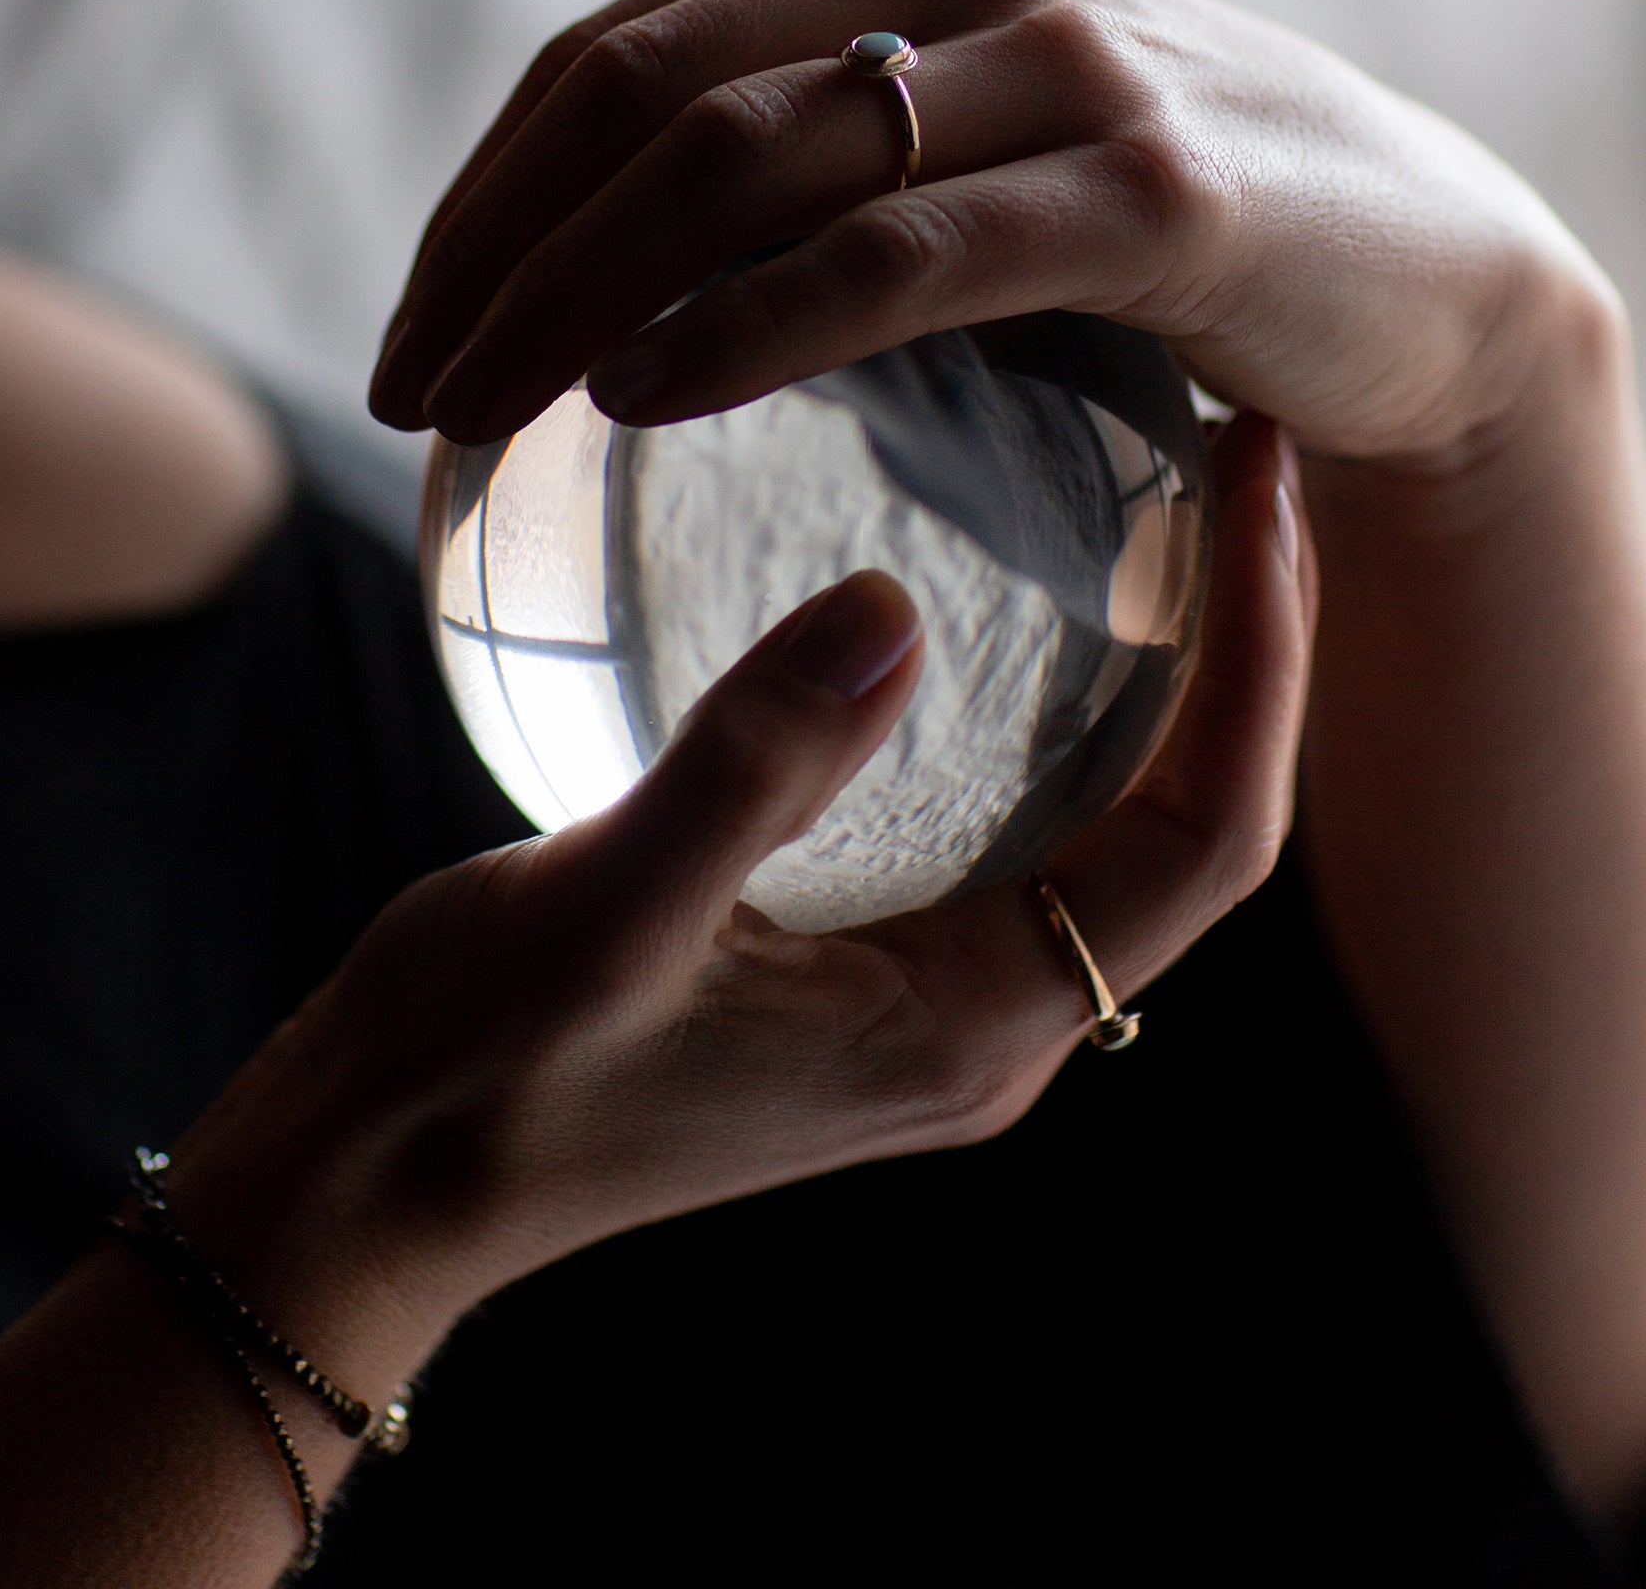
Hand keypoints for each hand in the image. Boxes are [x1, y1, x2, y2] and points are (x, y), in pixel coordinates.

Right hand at [164, 415, 1311, 1358]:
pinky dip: (1024, 702)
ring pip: (1098, 816)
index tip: (1261, 487)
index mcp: (970, 1027)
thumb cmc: (476, 1080)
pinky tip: (971, 592)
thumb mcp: (603, 916)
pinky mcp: (852, 958)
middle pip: (1185, 821)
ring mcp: (919, 989)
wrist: (380, 1186)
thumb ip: (753, 771)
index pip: (1206, 840)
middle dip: (1237, 648)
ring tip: (1144, 501)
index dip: (1265, 664)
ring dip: (1148, 670)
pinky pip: (994, 815)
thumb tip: (891, 608)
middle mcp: (978, 1017)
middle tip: (1229, 460)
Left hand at [369, 0, 1615, 466]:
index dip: (485, 195)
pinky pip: (898, 255)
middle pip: (643, 96)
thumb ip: (819, 166)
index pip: (616, 56)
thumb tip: (624, 277)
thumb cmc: (1162, 234)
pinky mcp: (1147, 187)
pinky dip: (752, 326)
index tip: (413, 334)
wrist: (1417, 272)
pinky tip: (638, 398)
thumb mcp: (965, 166)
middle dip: (493, 251)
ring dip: (577, 290)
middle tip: (408, 393)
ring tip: (478, 414)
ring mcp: (1060, 56)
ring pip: (745, 162)